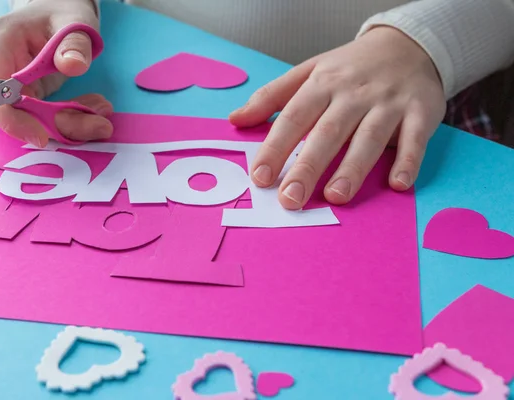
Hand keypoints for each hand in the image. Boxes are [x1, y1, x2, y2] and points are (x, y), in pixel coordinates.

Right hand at [0, 0, 112, 146]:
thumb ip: (74, 43)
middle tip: (101, 125)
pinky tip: (95, 109)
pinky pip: (42, 117)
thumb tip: (72, 65)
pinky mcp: (22, 95)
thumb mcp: (75, 22)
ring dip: (70, 122)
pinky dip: (70, 117)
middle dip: (58, 123)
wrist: (58, 14)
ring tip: (104, 112)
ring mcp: (5, 83)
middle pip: (15, 111)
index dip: (11, 119)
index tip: (42, 137)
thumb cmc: (62, 13)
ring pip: (31, 119)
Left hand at [230, 27, 445, 208]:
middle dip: (307, 167)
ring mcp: (388, 102)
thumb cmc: (349, 67)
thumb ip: (271, 97)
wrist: (408, 44)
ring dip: (352, 168)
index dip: (275, 148)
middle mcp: (353, 93)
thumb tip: (235, 120)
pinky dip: (408, 160)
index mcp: (322, 84)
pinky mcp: (420, 111)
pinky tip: (397, 184)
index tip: (259, 178)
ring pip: (368, 137)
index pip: (293, 118)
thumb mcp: (308, 72)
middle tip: (290, 199)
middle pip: (327, 132)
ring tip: (335, 197)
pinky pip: (415, 139)